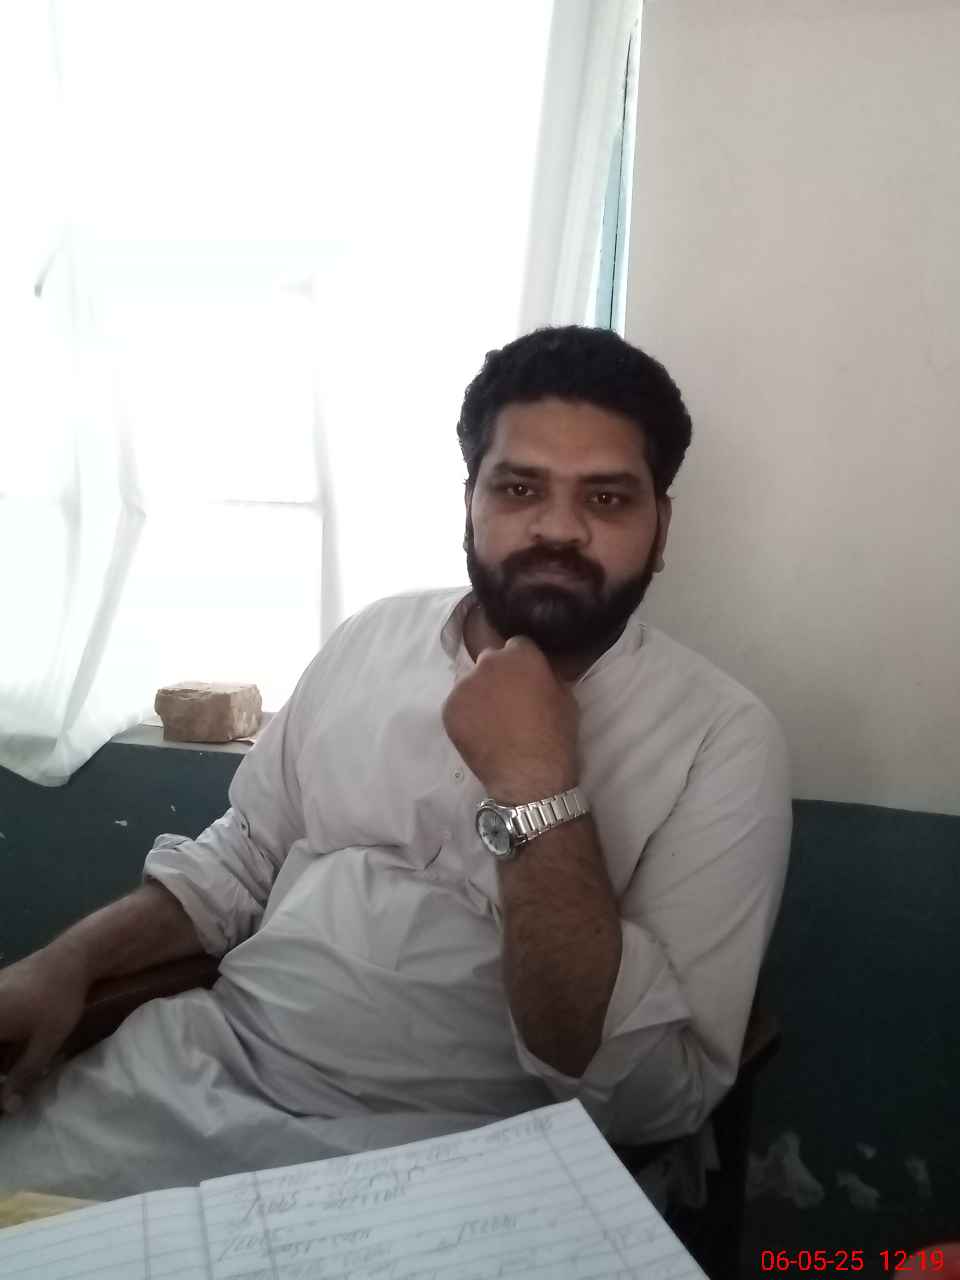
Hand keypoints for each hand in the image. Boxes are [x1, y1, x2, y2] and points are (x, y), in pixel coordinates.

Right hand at [0, 943, 89, 1112]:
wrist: (72, 956)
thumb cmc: (58, 1000)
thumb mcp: (44, 1043)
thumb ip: (23, 1076)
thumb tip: (7, 1109)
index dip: (0, 1082)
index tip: (7, 1096)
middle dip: (2, 1066)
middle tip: (11, 1086)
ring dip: (4, 1054)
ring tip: (15, 1071)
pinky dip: (5, 1038)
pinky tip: (17, 1047)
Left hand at [441, 635, 579, 800]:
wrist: (529, 773)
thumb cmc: (555, 736)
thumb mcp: (565, 697)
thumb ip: (546, 677)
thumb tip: (537, 674)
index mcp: (520, 655)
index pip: (517, 645)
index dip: (521, 663)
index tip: (524, 680)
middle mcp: (488, 662)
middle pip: (490, 660)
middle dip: (498, 675)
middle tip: (507, 701)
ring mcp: (465, 685)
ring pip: (471, 683)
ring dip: (480, 695)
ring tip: (492, 721)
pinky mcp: (449, 708)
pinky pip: (457, 705)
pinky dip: (466, 715)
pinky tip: (480, 732)